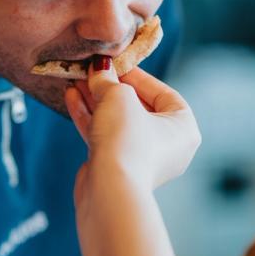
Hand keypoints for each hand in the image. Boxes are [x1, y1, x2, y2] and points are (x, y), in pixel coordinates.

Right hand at [64, 58, 200, 192]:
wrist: (109, 191)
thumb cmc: (126, 140)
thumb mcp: (118, 98)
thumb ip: (108, 80)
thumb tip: (98, 67)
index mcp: (183, 128)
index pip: (162, 93)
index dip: (137, 75)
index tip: (115, 64)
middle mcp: (167, 146)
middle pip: (137, 107)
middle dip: (111, 87)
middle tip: (92, 71)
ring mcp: (140, 158)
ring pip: (117, 121)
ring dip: (96, 100)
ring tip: (76, 81)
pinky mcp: (116, 167)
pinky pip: (104, 136)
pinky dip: (90, 117)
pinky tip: (71, 97)